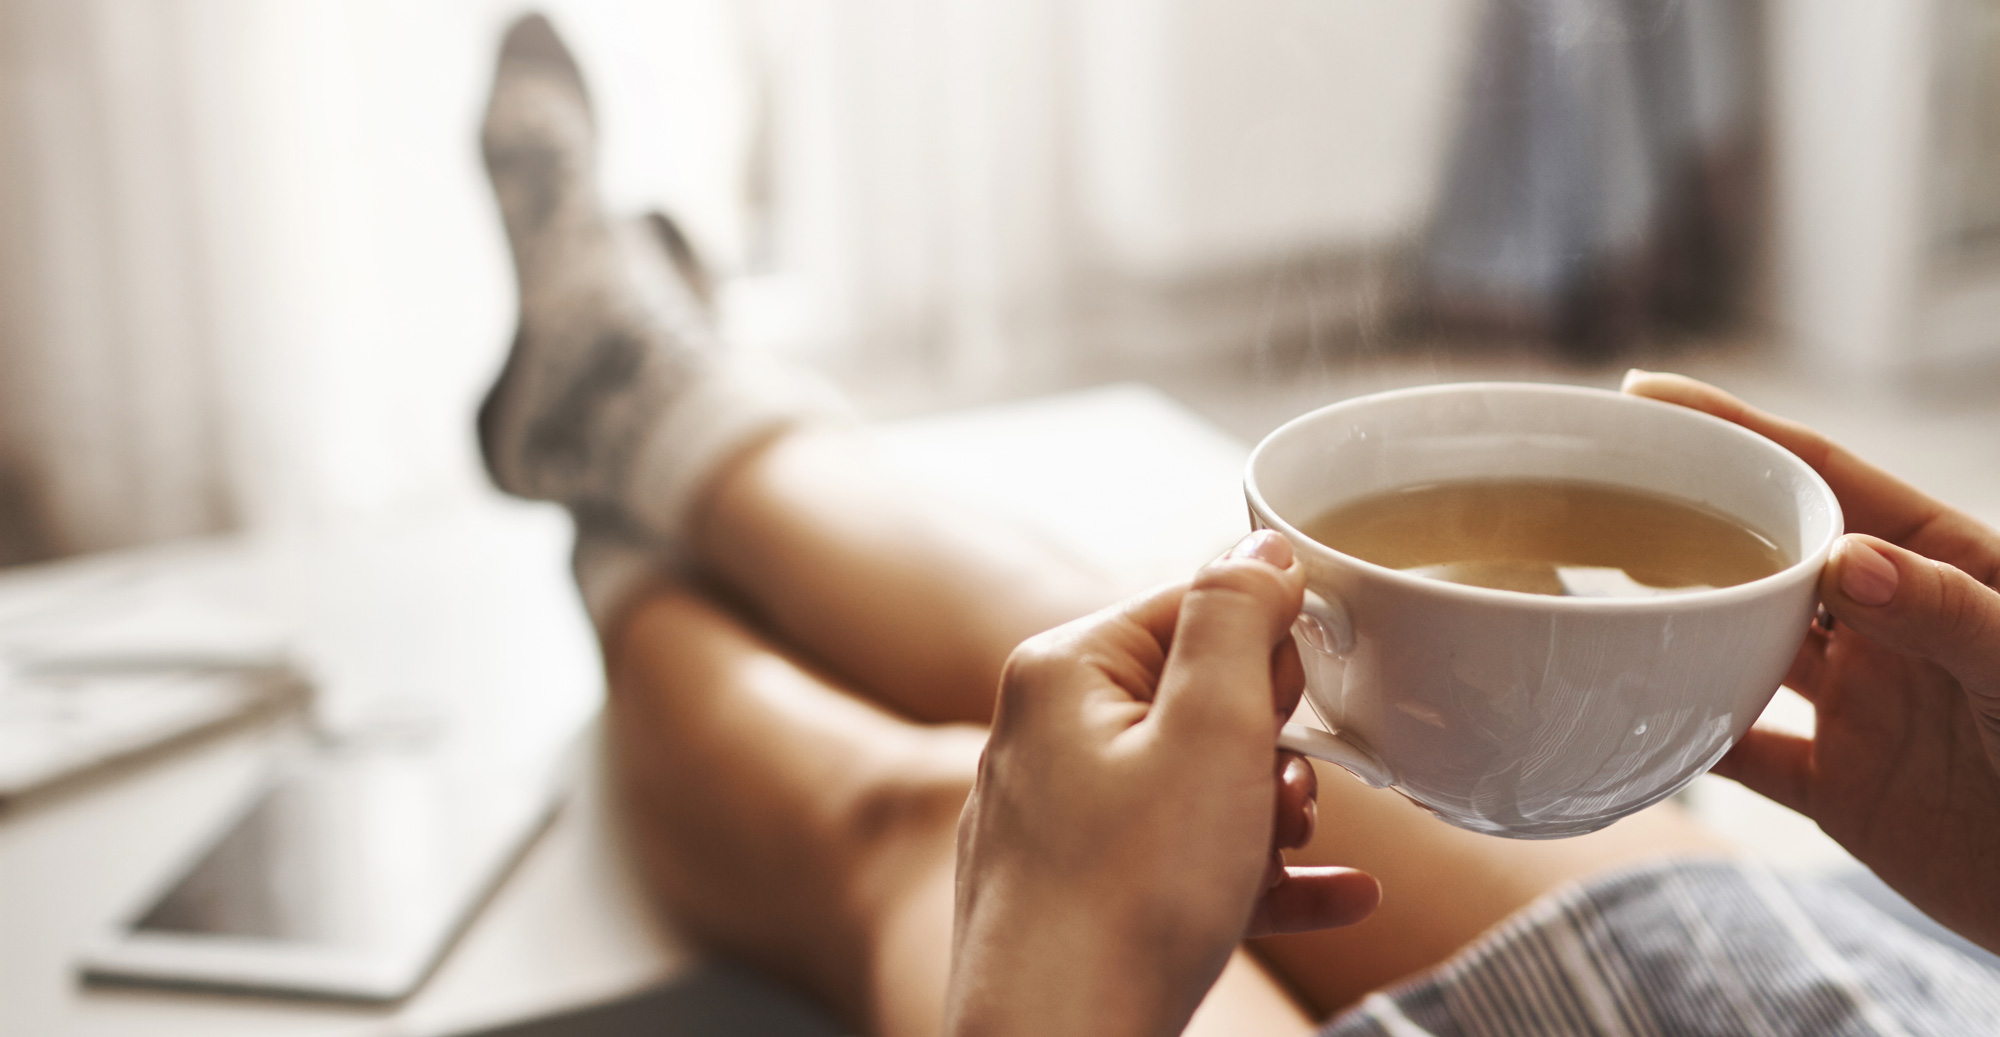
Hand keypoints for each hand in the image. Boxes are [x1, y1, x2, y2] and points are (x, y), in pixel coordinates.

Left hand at [945, 531, 1379, 1036]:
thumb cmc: (1129, 896)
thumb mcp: (1208, 732)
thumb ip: (1236, 621)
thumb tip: (1261, 546)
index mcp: (1064, 671)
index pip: (1190, 607)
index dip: (1265, 653)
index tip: (1299, 706)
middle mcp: (1045, 732)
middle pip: (1197, 696)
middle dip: (1268, 743)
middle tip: (1285, 793)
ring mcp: (1059, 817)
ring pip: (1197, 783)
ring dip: (1268, 813)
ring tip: (1291, 848)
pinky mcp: (1081, 890)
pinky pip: (1185, 860)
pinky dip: (1258, 875)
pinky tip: (1342, 898)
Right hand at [1625, 370, 1999, 950]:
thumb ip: (1945, 610)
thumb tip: (1840, 559)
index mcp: (1939, 564)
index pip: (1825, 477)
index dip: (1738, 432)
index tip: (1650, 397)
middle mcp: (1889, 623)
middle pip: (1768, 554)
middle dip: (1688, 519)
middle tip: (1598, 494)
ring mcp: (1860, 703)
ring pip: (1743, 644)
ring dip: (1676, 623)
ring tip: (1594, 591)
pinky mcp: (1841, 786)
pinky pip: (1741, 752)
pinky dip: (1683, 738)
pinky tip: (1620, 721)